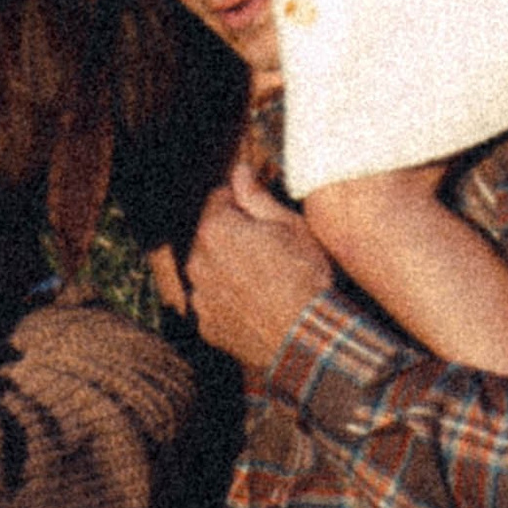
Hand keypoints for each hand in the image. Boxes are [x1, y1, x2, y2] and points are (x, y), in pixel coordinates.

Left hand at [174, 153, 332, 369]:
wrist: (309, 337)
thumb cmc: (305, 275)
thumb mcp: (289, 226)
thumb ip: (256, 196)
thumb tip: (239, 171)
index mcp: (215, 229)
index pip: (219, 199)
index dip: (242, 202)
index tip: (263, 216)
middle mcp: (197, 261)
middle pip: (210, 235)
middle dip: (232, 236)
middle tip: (270, 250)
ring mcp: (200, 296)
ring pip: (209, 270)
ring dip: (227, 269)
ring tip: (265, 281)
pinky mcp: (207, 325)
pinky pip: (214, 303)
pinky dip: (228, 301)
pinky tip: (257, 305)